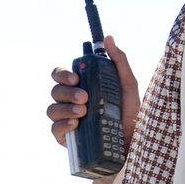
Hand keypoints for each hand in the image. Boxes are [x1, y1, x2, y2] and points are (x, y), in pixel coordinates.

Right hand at [47, 35, 139, 150]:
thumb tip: (109, 38)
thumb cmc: (129, 114)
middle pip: (55, 90)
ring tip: (83, 112)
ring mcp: (66, 120)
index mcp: (80, 87)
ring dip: (65, 108)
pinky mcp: (66, 139)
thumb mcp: (128, 86)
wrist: (132, 145)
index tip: (77, 78)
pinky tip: (75, 125)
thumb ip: (119, 62)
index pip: (60, 74)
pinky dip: (63, 125)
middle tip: (85, 98)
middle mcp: (70, 102)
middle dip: (67, 92)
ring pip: (52, 109)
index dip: (63, 74)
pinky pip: (55, 129)